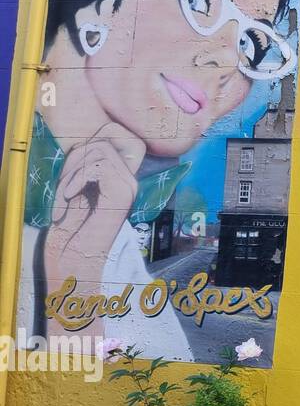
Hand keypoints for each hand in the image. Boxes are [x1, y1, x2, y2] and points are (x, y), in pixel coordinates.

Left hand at [43, 123, 145, 334]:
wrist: (73, 263)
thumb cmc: (67, 231)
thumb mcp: (73, 190)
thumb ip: (82, 168)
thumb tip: (85, 141)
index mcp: (119, 181)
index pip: (107, 141)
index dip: (81, 152)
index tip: (67, 180)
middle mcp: (130, 182)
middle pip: (102, 142)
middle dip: (74, 161)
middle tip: (63, 189)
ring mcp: (129, 187)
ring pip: (99, 151)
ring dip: (72, 172)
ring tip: (65, 196)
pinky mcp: (122, 195)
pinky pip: (97, 166)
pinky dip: (74, 180)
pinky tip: (68, 199)